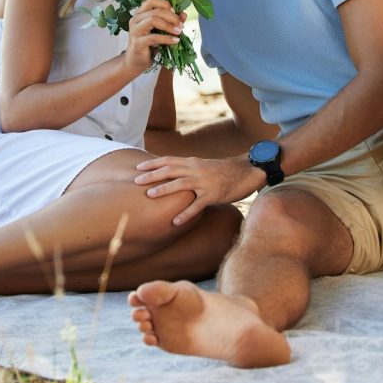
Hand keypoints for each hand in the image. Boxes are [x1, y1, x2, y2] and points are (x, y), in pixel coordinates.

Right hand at [123, 0, 184, 71]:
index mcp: (140, 14)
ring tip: (179, 32)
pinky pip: (154, 37)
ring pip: (153, 20)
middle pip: (156, 11)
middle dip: (172, 17)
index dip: (165, 4)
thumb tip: (184, 15)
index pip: (151, 0)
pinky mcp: (138, 43)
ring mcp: (135, 31)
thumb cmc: (148, 44)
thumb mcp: (161, 31)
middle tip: (181, 25)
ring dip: (169, 26)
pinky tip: (175, 41)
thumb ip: (171, 21)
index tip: (175, 12)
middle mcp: (135, 19)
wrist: (135, 61)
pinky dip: (167, 38)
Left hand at [135, 155, 264, 225]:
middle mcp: (196, 170)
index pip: (168, 160)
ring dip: (164, 190)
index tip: (137, 168)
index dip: (152, 163)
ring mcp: (205, 182)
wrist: (246, 172)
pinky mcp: (213, 195)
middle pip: (171, 170)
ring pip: (181, 185)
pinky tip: (175, 222)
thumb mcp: (202, 166)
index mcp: (192, 162)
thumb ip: (187, 169)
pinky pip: (197, 205)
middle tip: (136, 181)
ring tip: (150, 196)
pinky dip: (185, 213)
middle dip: (152, 175)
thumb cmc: (222, 171)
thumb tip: (169, 174)